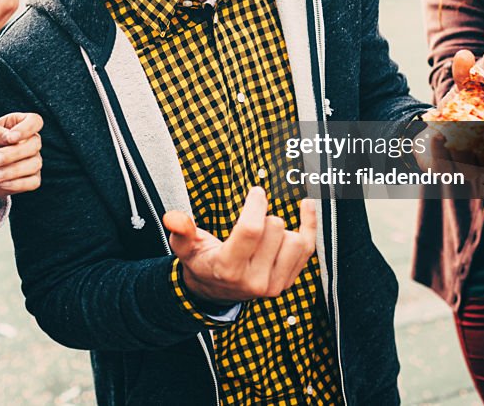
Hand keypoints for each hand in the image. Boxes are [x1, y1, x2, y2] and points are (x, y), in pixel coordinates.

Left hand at [0, 112, 42, 205]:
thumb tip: (8, 136)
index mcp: (17, 125)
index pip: (34, 121)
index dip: (26, 129)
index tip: (10, 138)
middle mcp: (28, 141)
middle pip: (35, 144)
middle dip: (13, 153)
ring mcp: (32, 160)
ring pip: (34, 164)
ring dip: (12, 171)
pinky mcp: (30, 179)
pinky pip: (33, 182)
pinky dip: (16, 184)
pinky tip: (0, 183)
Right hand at [162, 187, 316, 306]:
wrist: (216, 290)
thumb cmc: (202, 262)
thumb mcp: (185, 247)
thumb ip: (180, 230)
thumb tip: (173, 217)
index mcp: (228, 268)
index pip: (251, 230)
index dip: (256, 205)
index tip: (257, 192)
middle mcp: (254, 281)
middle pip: (275, 228)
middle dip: (264, 216)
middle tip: (252, 220)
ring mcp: (274, 284)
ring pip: (295, 239)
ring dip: (281, 227)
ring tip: (265, 230)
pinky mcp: (289, 281)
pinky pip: (308, 247)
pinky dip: (309, 225)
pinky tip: (306, 207)